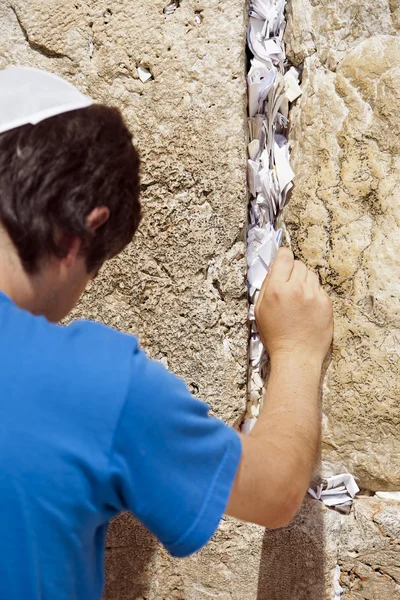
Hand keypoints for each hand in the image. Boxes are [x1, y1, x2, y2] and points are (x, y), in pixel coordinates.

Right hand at [255, 247, 332, 364]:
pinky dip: (314, 294)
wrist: (297, 356)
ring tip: (299, 299)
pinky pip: (320, 289)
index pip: (284, 257)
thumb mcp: (260, 310)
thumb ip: (267, 286)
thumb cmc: (276, 336)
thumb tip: (274, 268)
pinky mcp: (326, 303)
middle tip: (289, 287)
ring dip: (304, 282)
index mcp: (277, 289)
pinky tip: (307, 308)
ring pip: (311, 275)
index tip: (283, 261)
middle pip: (298, 264)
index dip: (283, 257)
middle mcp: (297, 288)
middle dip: (293, 272)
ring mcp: (314, 295)